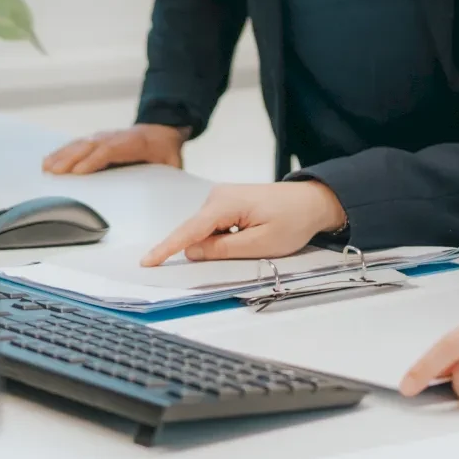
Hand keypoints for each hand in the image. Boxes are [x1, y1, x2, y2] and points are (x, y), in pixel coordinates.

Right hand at [43, 124, 186, 174]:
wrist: (162, 130)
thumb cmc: (164, 150)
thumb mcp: (173, 162)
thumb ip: (169, 173)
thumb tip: (170, 190)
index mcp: (134, 143)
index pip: (110, 150)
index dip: (94, 160)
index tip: (79, 172)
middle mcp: (115, 138)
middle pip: (90, 146)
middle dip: (71, 159)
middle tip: (54, 173)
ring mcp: (104, 137)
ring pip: (80, 145)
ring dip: (62, 156)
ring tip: (46, 169)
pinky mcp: (97, 140)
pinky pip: (77, 145)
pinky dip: (62, 152)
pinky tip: (49, 161)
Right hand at [140, 182, 347, 267]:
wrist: (312, 201)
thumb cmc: (292, 221)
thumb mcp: (260, 244)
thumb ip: (223, 250)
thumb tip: (191, 252)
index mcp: (225, 203)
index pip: (189, 231)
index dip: (167, 248)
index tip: (146, 262)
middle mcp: (218, 196)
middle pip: (196, 233)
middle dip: (206, 251)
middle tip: (247, 249)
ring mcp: (221, 198)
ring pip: (205, 232)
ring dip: (219, 245)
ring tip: (255, 240)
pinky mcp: (227, 203)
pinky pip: (214, 227)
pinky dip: (223, 239)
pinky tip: (248, 237)